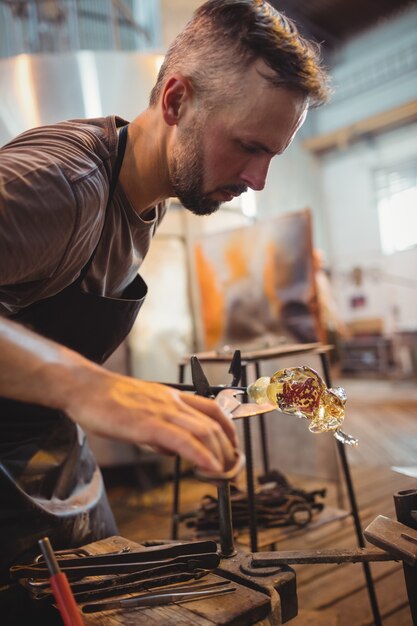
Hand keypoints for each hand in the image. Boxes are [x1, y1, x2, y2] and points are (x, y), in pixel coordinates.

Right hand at [65, 369, 237, 473]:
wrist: (84, 387)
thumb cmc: (108, 400)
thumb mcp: (142, 411)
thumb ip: (159, 430)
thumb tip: (171, 450)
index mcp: (172, 397)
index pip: (213, 409)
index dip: (229, 430)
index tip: (232, 448)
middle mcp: (172, 401)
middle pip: (214, 424)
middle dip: (228, 450)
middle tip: (231, 470)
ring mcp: (162, 411)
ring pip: (204, 431)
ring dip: (220, 455)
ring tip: (223, 474)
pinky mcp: (148, 424)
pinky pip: (183, 440)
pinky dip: (201, 455)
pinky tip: (209, 468)